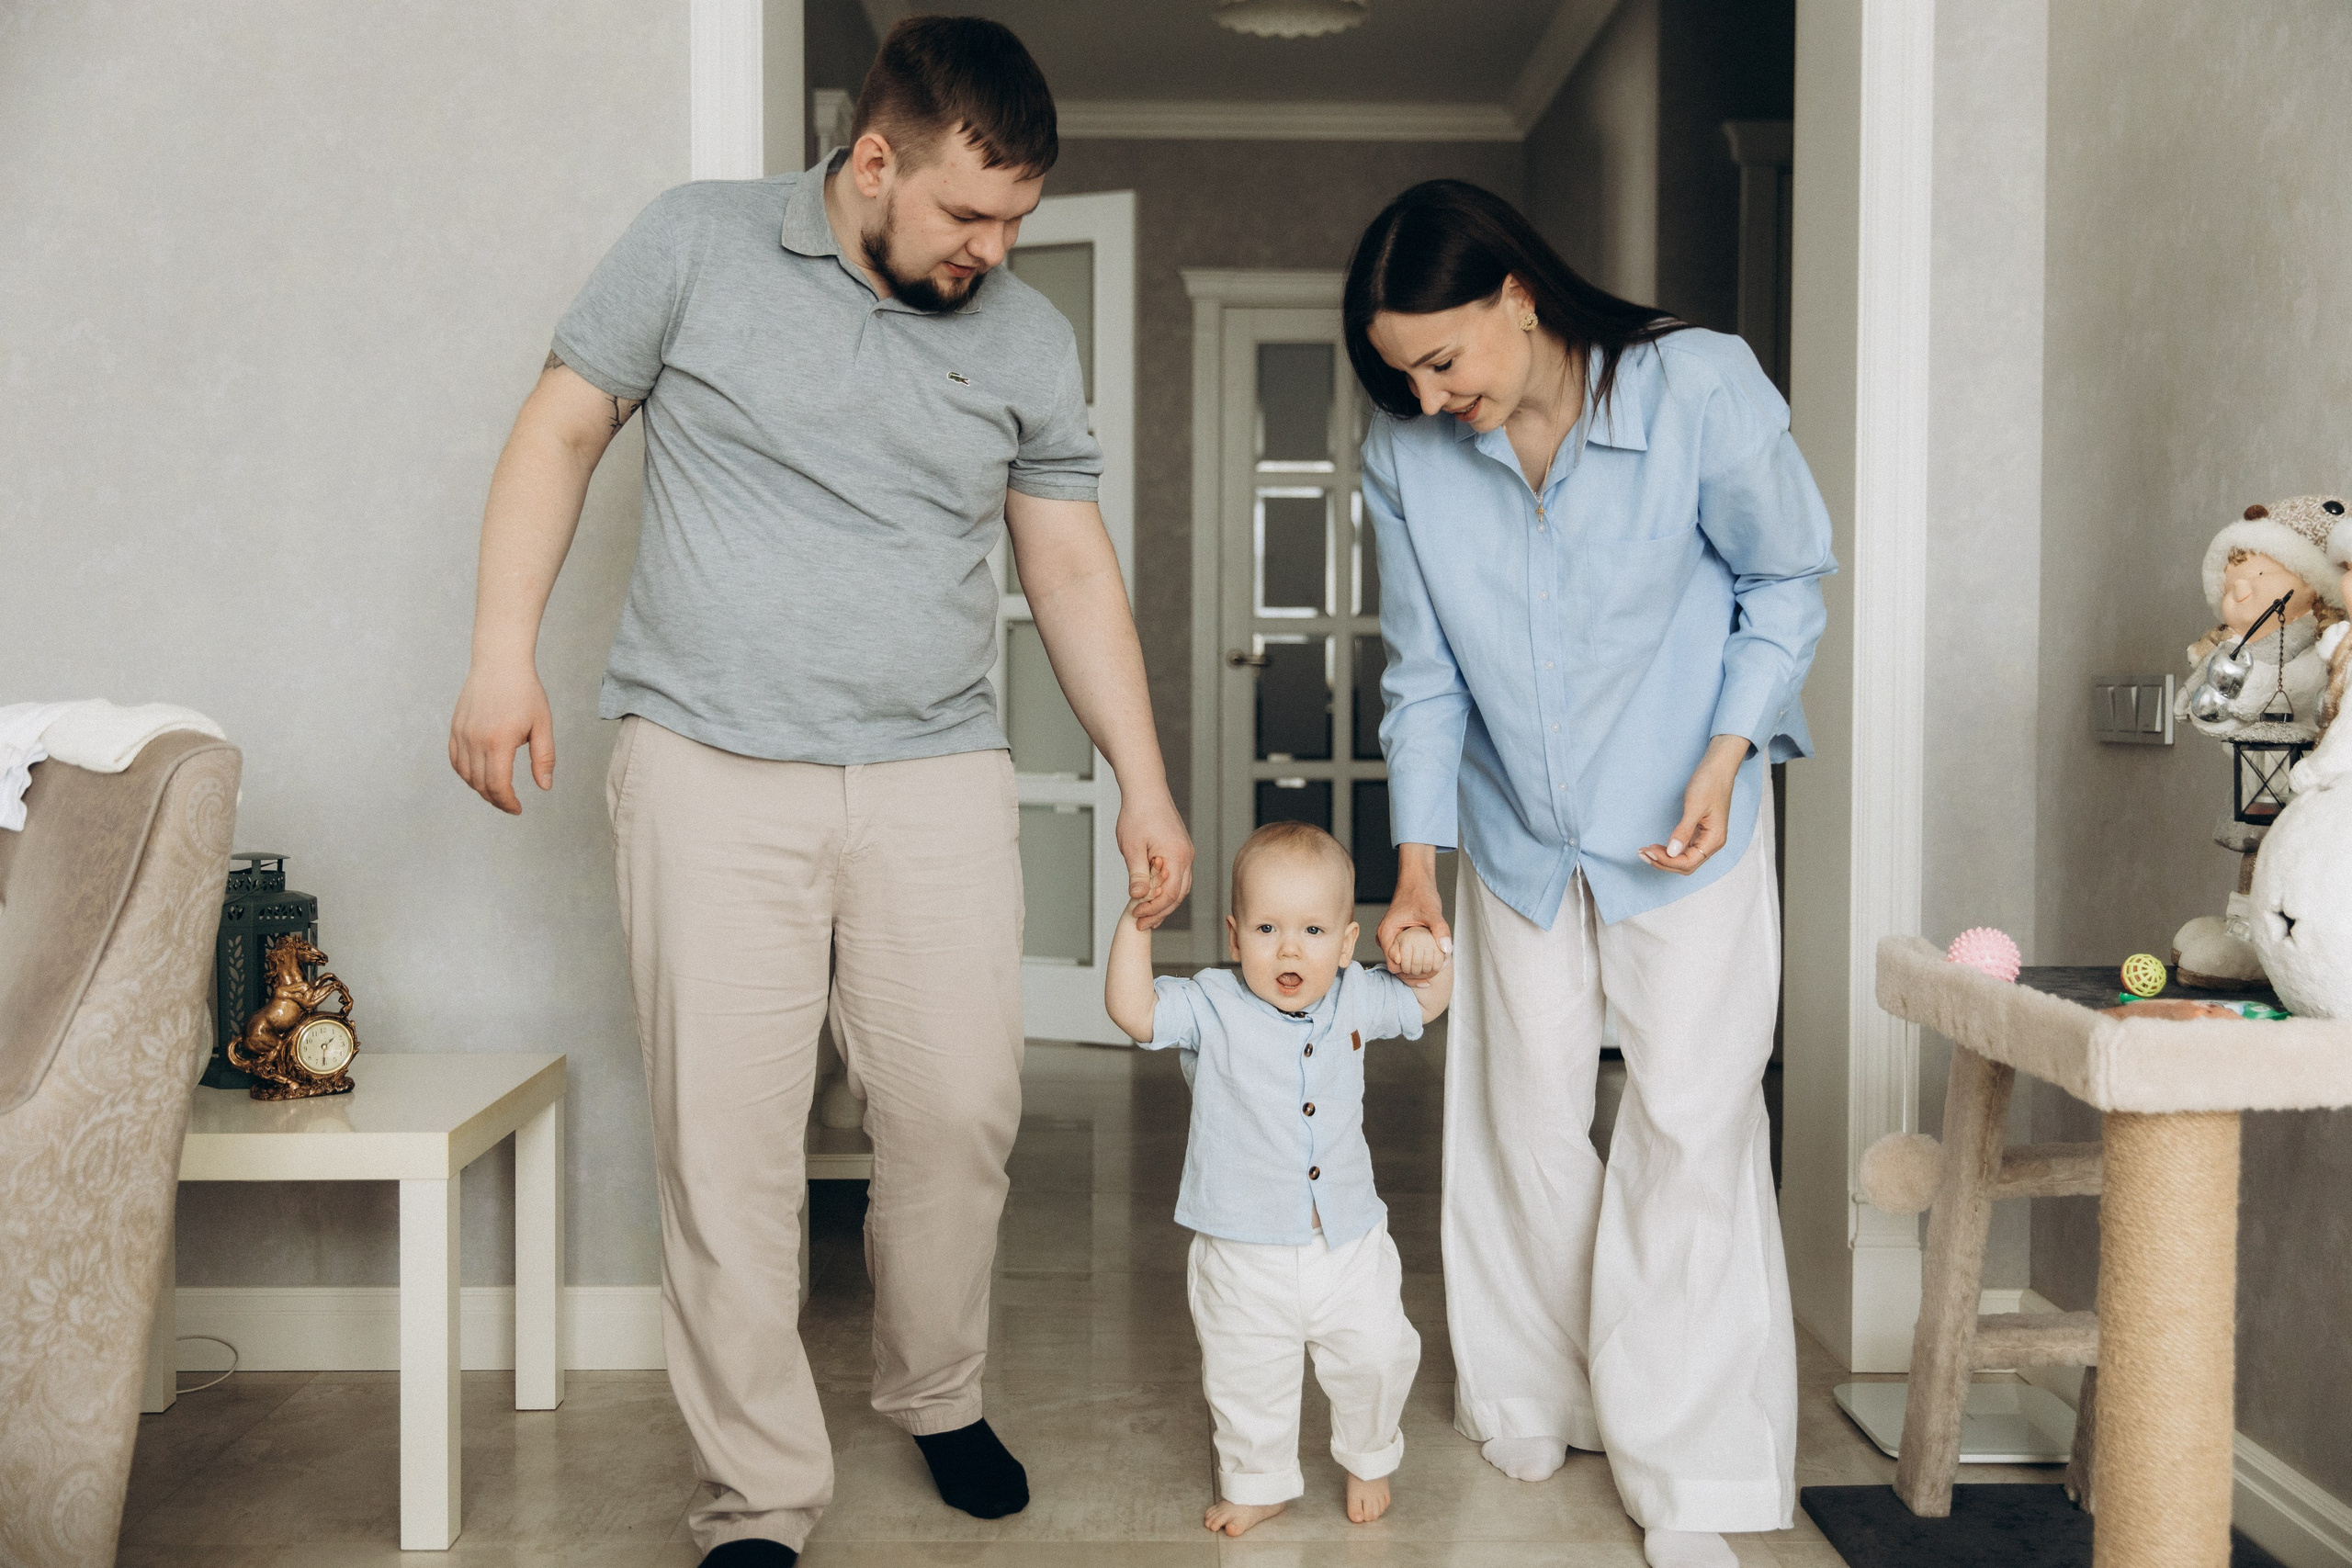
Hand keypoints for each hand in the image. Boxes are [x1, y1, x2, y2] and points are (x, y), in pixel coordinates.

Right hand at [449, 659, 552, 814]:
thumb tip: (544, 786)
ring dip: (480, 789)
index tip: (517, 809)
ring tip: (497, 792)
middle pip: (480, 784)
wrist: (500, 663)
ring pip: (465, 775)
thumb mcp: (542, 725)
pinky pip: (455, 760)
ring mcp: (462, 734)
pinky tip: (479, 776)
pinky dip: (465, 774)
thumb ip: (543, 758)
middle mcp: (475, 740)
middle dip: (496, 799)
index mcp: (499, 741)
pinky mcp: (455, 728)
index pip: (498, 785)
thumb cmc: (525, 692)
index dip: (507, 802)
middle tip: (510, 804)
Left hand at [1116, 790, 1194, 930]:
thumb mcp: (1132, 847)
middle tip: (1141, 923)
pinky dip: (1166, 889)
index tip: (1136, 915)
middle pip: (1178, 894)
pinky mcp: (1180, 849)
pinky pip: (1177, 876)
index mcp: (1177, 856)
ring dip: (1164, 902)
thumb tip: (1139, 896)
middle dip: (1160, 911)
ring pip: (1180, 887)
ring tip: (1147, 914)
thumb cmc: (1138, 813)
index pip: (1170, 895)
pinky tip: (1152, 894)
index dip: (1153, 909)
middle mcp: (1186, 856)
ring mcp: (1185, 853)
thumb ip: (1138, 874)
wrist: (1146, 789)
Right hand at [1377, 845, 1451, 986]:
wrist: (1416, 881)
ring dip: (1414, 969)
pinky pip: (1403, 955)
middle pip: (1396, 967)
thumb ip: (1439, 929)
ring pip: (1399, 962)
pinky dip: (1415, 961)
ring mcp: (1390, 938)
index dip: (1409, 974)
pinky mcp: (1397, 938)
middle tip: (1431, 979)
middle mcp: (1385, 938)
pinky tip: (1430, 963)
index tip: (1426, 976)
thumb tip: (1447, 950)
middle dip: (1412, 975)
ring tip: (1432, 973)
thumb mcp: (1432, 912)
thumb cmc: (1420, 893)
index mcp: (1387, 934)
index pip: (1394, 965)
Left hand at [1638, 734, 1749, 874]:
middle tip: (1642, 853)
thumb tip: (1672, 852)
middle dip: (1663, 862)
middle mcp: (1711, 843)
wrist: (1717, 767)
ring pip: (1684, 859)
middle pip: (1685, 865)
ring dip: (1664, 858)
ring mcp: (1705, 839)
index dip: (1667, 861)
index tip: (1649, 851)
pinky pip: (1684, 849)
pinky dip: (1669, 851)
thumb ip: (1684, 831)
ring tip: (1645, 852)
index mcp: (1714, 840)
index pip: (1688, 863)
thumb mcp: (1694, 807)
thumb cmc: (1709, 783)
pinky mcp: (1699, 832)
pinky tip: (1657, 847)